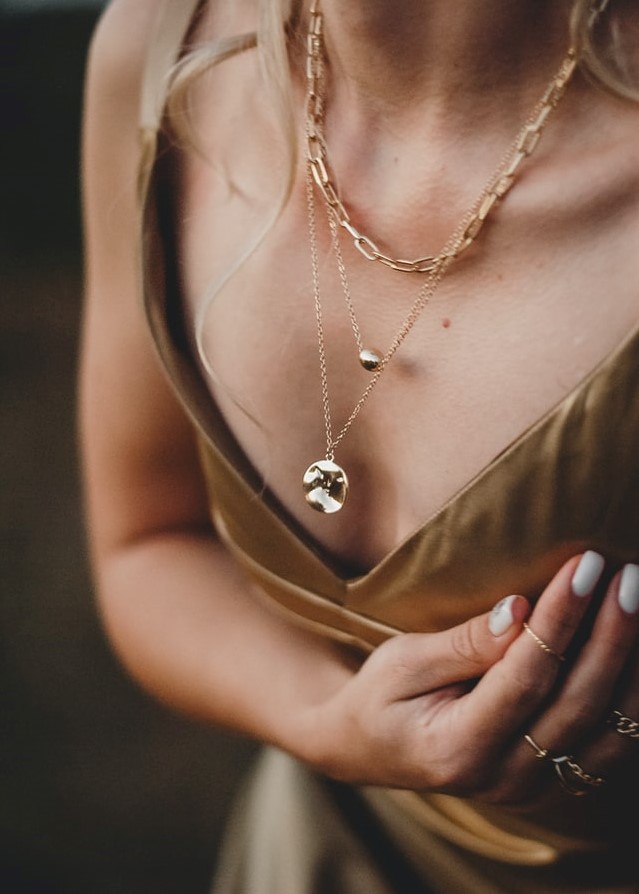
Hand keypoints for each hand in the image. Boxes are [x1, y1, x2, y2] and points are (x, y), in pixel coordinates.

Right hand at [306, 552, 638, 804]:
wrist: (368, 749)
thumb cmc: (380, 696)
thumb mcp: (402, 662)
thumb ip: (462, 643)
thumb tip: (517, 609)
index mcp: (457, 747)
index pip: (525, 677)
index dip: (559, 620)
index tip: (583, 566)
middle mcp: (502, 777)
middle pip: (576, 703)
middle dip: (610, 635)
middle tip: (628, 577)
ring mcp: (531, 788)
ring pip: (607, 732)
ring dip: (632, 666)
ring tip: (637, 604)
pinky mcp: (548, 782)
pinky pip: (610, 747)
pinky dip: (631, 701)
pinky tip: (637, 653)